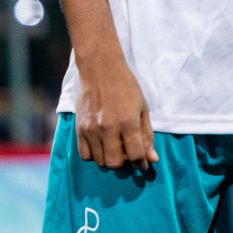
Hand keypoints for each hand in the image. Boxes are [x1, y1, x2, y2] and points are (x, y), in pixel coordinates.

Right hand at [74, 56, 158, 171]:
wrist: (101, 69)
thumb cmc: (126, 87)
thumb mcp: (142, 108)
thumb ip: (146, 135)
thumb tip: (153, 158)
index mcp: (128, 122)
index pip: (135, 155)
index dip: (142, 163)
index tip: (144, 163)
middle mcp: (108, 128)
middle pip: (115, 163)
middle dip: (125, 163)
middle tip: (128, 154)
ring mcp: (91, 129)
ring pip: (100, 161)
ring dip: (110, 159)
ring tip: (116, 148)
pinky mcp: (79, 129)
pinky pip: (85, 155)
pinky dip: (95, 155)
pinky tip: (102, 146)